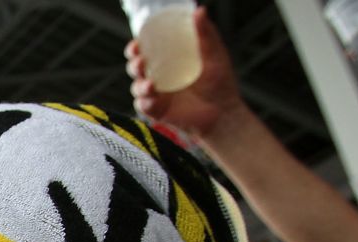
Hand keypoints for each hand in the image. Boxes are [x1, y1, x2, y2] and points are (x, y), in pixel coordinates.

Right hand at [126, 7, 246, 138]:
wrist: (224, 114)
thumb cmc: (220, 84)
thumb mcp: (214, 55)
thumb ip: (205, 34)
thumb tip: (199, 10)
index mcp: (167, 63)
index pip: (144, 52)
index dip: (135, 48)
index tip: (137, 43)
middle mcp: (158, 79)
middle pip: (136, 69)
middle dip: (133, 64)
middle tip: (141, 60)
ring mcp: (157, 96)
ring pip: (137, 88)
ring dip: (139, 84)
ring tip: (150, 83)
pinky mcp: (158, 112)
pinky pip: (144, 105)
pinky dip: (145, 101)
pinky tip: (152, 96)